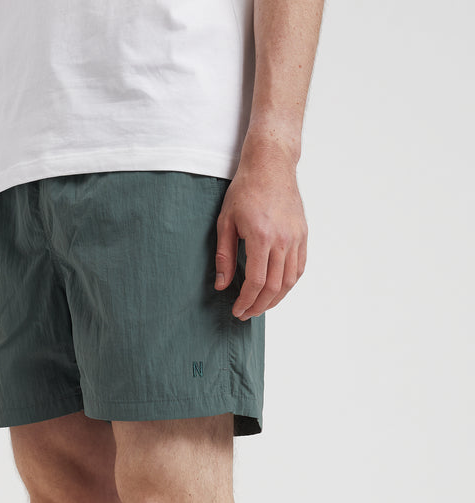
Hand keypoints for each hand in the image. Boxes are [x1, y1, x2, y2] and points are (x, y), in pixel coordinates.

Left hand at [214, 139, 307, 319]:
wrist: (271, 165)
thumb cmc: (245, 190)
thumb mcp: (225, 222)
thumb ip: (224, 256)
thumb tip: (222, 286)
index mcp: (261, 236)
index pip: (256, 281)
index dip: (246, 301)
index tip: (237, 311)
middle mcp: (282, 239)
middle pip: (274, 286)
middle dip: (259, 306)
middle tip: (246, 314)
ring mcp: (296, 237)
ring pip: (289, 281)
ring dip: (275, 299)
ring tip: (260, 306)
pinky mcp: (303, 235)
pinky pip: (299, 268)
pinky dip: (288, 284)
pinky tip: (276, 291)